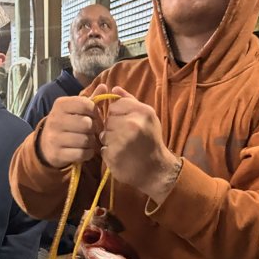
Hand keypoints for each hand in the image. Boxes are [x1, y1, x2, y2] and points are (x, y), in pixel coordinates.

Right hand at [37, 85, 106, 168]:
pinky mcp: (57, 154)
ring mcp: (55, 138)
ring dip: (91, 142)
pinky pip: (82, 154)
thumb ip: (91, 99)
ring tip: (88, 141)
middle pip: (87, 124)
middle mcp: (55, 120)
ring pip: (85, 140)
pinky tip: (84, 150)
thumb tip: (105, 87)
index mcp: (61, 104)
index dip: (95, 112)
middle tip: (91, 131)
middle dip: (93, 129)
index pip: (87, 105)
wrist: (45, 145)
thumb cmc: (66, 123)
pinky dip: (87, 153)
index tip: (92, 116)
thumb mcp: (75, 109)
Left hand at [101, 87, 180, 202]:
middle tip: (125, 137)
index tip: (125, 123)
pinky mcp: (114, 155)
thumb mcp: (146, 117)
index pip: (114, 106)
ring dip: (109, 141)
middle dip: (113, 128)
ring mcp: (123, 140)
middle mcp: (133, 124)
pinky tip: (120, 155)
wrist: (156, 170)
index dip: (117, 115)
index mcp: (142, 112)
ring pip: (103, 134)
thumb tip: (114, 88)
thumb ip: (129, 101)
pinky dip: (108, 153)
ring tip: (123, 146)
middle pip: (108, 120)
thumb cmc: (150, 141)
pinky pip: (103, 148)